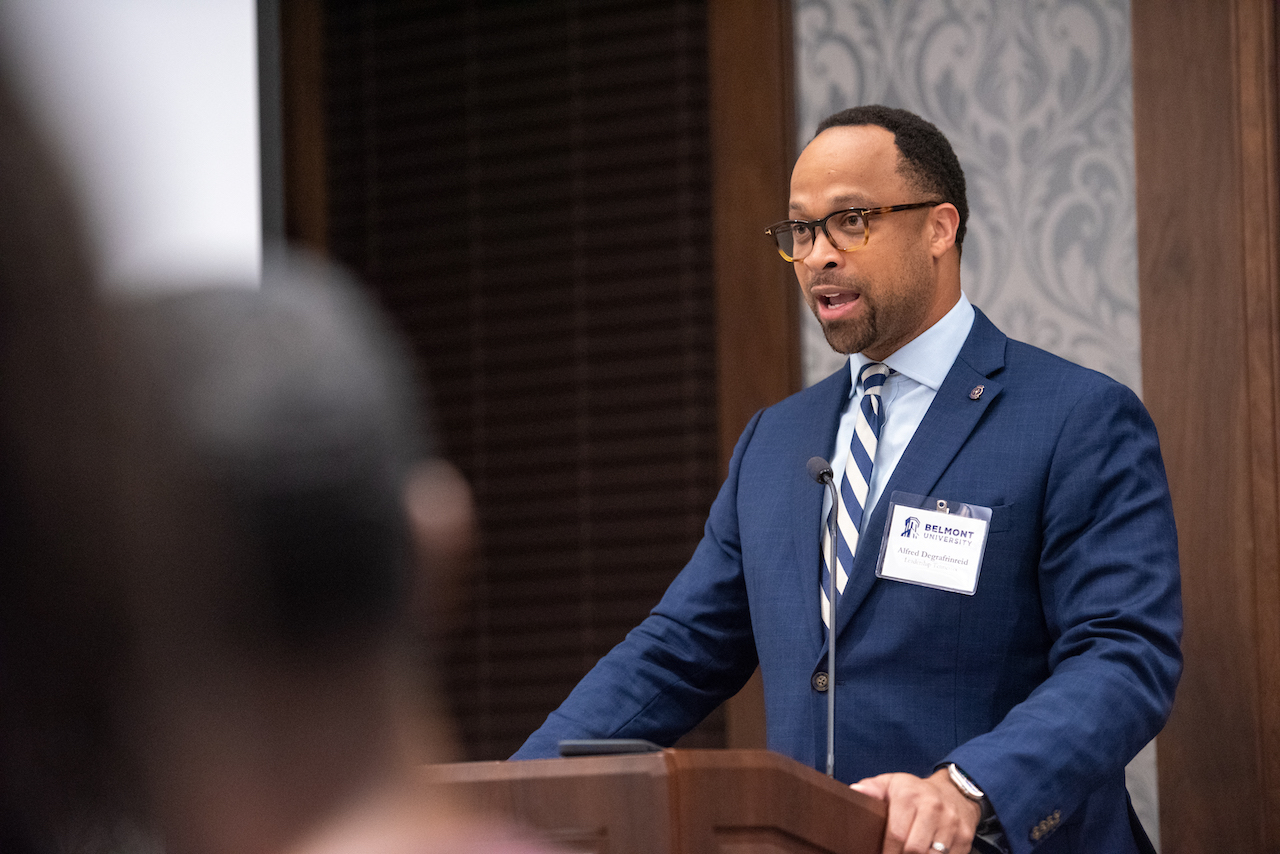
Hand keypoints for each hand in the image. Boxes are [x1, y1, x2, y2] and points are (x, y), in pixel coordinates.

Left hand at [850, 768, 980, 853]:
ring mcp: (951, 824)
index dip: (886, 852)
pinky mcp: (965, 838)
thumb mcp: (891, 784)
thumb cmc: (915, 792)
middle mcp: (933, 809)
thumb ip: (871, 789)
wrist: (954, 792)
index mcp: (910, 796)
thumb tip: (855, 791)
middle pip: (915, 849)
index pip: (896, 834)